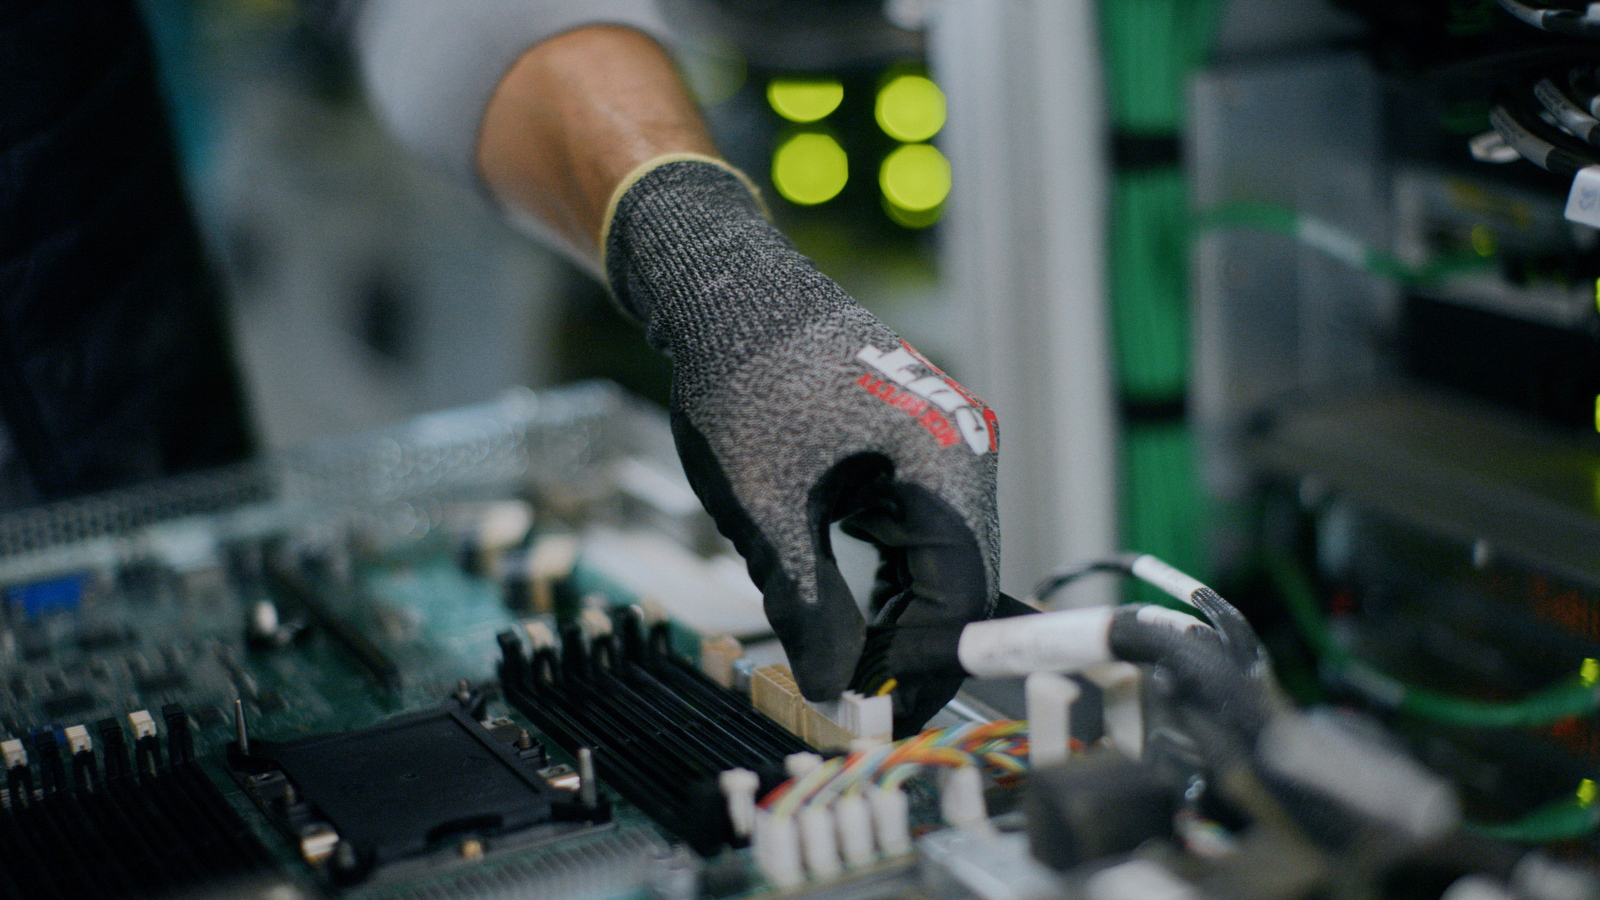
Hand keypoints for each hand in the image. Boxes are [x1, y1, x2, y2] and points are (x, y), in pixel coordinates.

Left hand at [605, 158, 999, 732]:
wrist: (726, 289)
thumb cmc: (743, 381)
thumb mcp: (768, 509)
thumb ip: (807, 603)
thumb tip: (832, 686)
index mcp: (945, 459)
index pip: (960, 592)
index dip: (919, 665)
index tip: (874, 712)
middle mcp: (965, 448)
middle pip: (963, 578)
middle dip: (912, 646)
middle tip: (857, 698)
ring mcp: (947, 442)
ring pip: (943, 558)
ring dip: (900, 614)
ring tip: (844, 660)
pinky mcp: (918, 443)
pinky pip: (922, 528)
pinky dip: (891, 574)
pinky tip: (850, 607)